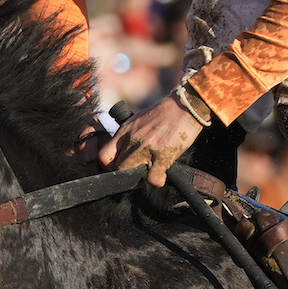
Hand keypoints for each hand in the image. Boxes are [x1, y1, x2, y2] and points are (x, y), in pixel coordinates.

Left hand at [92, 95, 206, 185]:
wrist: (184, 106)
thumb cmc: (164, 113)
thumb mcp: (139, 121)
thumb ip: (129, 135)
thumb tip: (125, 150)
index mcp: (124, 131)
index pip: (103, 156)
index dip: (108, 167)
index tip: (117, 168)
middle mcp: (132, 140)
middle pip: (116, 168)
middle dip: (123, 177)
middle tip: (134, 177)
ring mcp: (146, 148)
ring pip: (130, 175)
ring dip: (138, 181)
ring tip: (147, 176)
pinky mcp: (161, 156)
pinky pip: (153, 179)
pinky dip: (157, 181)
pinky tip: (162, 175)